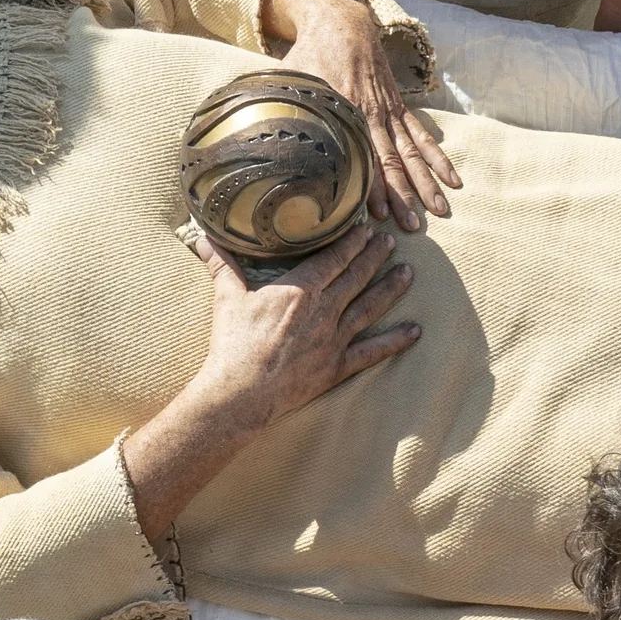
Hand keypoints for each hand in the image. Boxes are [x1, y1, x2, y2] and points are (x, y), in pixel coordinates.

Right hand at [186, 218, 419, 434]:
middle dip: (375, 256)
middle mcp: (323, 310)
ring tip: (409, 273)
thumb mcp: (227, 297)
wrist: (243, 391)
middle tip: (391, 241)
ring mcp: (333, 339)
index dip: (352, 241)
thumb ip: (222, 264)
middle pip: (356, 276)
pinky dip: (395, 341)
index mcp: (299, 289)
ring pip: (370, 307)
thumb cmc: (233, 343)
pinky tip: (415, 331)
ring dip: (391, 288)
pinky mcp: (337, 366)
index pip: (333, 258)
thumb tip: (205, 236)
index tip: (366, 227)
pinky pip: (372, 352)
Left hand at [266, 0, 456, 228]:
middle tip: (413, 226)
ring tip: (439, 211)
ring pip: (411, 152)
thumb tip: (247, 135)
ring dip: (425, 182)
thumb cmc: (308, 54)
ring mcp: (389, 111)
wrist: (341, 22)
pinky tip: (452, 179)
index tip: (375, 214)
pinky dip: (437, 158)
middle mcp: (372, 114)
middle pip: (391, 160)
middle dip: (403, 195)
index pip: (361, 155)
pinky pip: (422, 137)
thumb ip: (276, 108)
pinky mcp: (398, 108)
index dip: (370, 185)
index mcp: (345, 110)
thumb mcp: (289, 79)